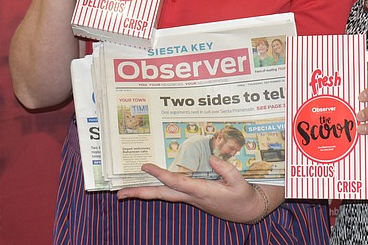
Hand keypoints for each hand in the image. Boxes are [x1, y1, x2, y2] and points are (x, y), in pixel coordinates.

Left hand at [116, 155, 268, 223]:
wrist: (247, 211)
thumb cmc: (243, 196)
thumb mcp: (240, 182)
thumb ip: (227, 170)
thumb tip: (212, 157)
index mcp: (202, 192)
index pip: (176, 183)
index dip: (160, 174)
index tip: (146, 166)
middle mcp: (191, 197)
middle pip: (161, 195)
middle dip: (140, 193)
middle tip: (119, 194)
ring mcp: (190, 198)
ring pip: (163, 195)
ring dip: (144, 192)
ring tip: (125, 191)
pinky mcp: (192, 196)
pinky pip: (170, 192)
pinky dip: (157, 188)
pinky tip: (149, 185)